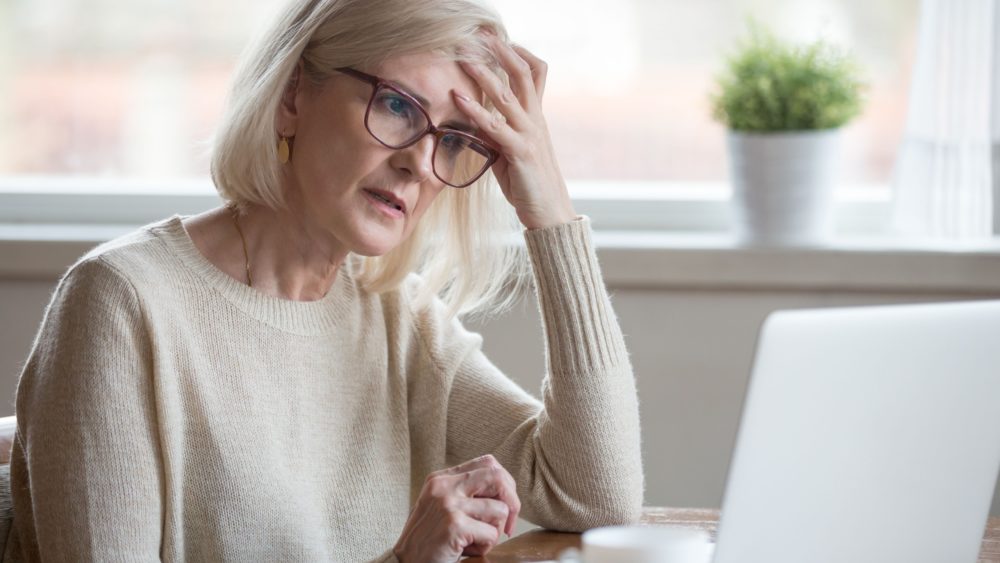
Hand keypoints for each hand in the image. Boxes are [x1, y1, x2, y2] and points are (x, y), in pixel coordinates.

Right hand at [393, 454, 520, 561]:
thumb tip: (506, 490)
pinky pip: (492, 534)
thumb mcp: (442, 507)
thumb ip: (466, 493)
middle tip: (508, 524)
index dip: (505, 484)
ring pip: (500, 510)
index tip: (504, 506)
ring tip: (473, 542)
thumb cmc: (429, 540)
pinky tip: (465, 551)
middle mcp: (444, 486)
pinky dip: (485, 547)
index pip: (487, 463)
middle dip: (512, 501)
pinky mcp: (454, 525)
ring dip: (495, 532)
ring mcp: (448, 504)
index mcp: (441, 478)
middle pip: (497, 476)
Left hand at [454, 37, 576, 229]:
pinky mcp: (521, 152)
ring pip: (507, 95)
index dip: (520, 53)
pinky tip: (458, 99)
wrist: (549, 213)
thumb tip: (473, 121)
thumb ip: (495, 134)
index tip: (500, 39)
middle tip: (481, 35)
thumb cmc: (528, 184)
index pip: (535, 74)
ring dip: (484, 74)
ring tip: (464, 58)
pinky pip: (495, 127)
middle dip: (501, 52)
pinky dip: (475, 110)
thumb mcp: (509, 153)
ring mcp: (530, 134)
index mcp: (536, 118)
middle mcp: (536, 121)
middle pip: (522, 74)